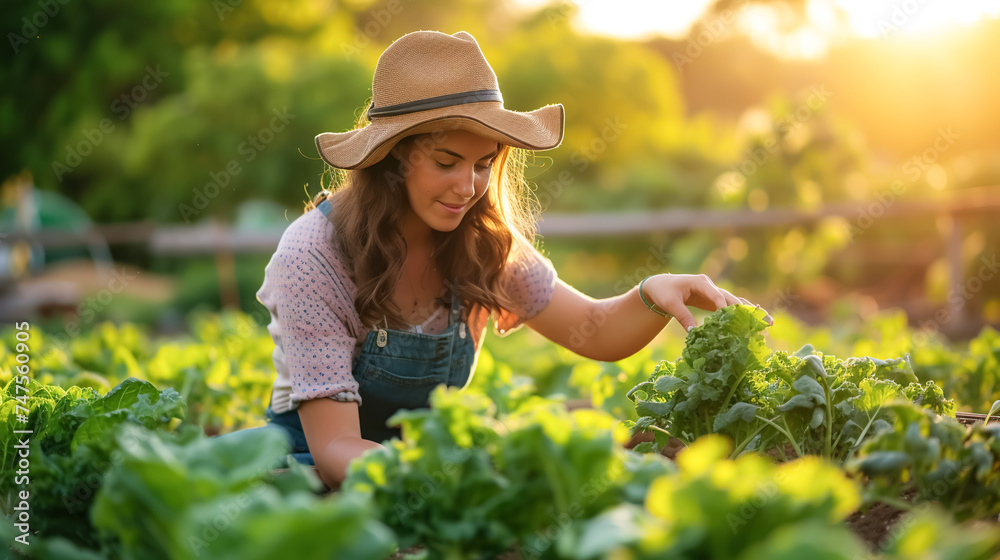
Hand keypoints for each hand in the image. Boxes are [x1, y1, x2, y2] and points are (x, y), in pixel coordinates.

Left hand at [641, 273, 772, 330]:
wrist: (661, 286)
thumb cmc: (664, 292)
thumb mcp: (671, 304)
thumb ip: (682, 316)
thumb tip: (694, 333)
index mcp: (701, 282)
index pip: (717, 295)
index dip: (725, 306)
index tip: (734, 318)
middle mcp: (711, 286)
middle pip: (732, 298)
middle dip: (748, 310)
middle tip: (764, 320)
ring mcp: (714, 294)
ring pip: (735, 303)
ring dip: (750, 313)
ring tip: (768, 322)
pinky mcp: (714, 302)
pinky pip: (730, 308)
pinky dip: (741, 315)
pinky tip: (754, 325)